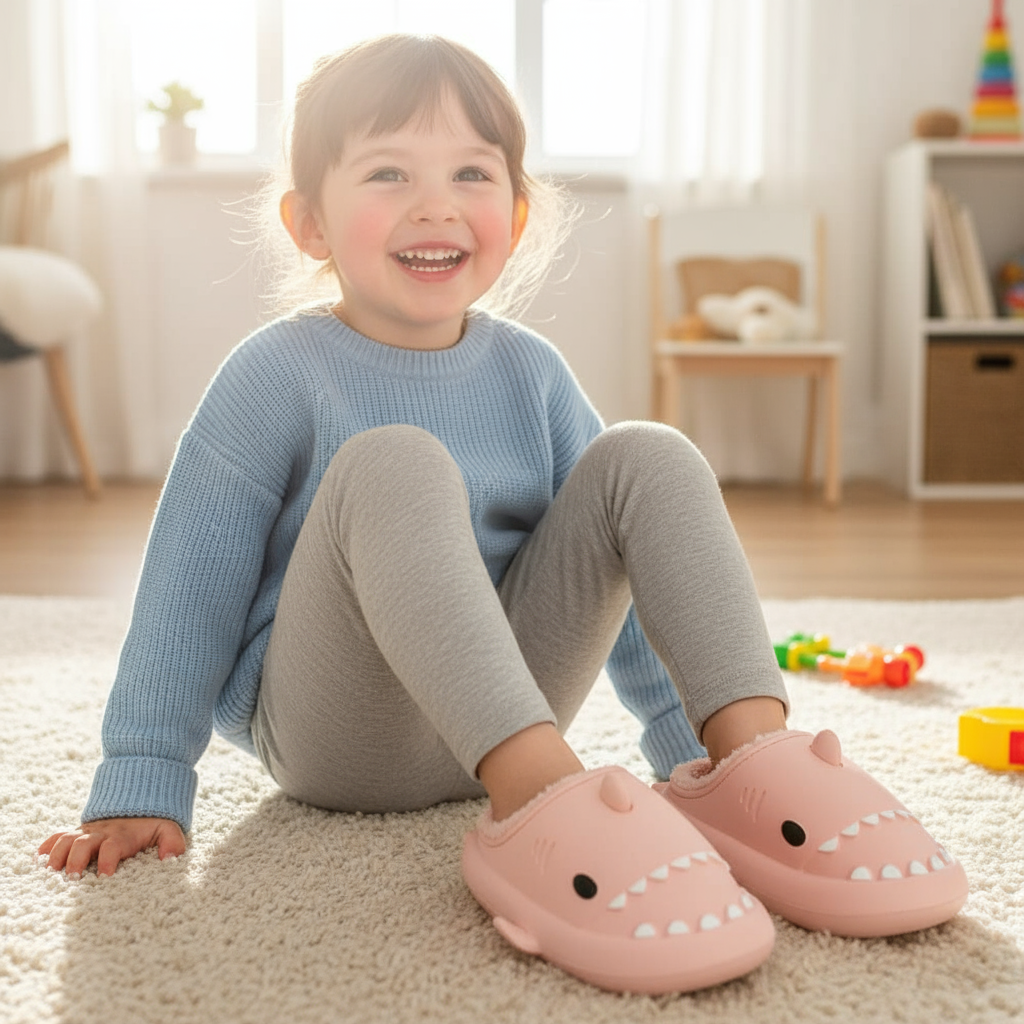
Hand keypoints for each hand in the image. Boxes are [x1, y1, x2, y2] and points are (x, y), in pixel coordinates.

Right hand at [38, 817, 186, 876]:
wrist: (138, 801)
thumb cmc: (152, 824)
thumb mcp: (168, 829)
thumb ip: (173, 843)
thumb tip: (170, 859)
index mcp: (122, 836)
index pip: (113, 846)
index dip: (108, 860)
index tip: (105, 876)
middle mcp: (101, 833)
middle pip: (84, 843)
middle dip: (76, 860)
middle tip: (72, 878)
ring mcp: (87, 832)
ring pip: (67, 839)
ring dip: (58, 854)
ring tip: (51, 872)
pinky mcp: (77, 832)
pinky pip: (59, 835)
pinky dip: (48, 845)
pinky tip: (39, 858)